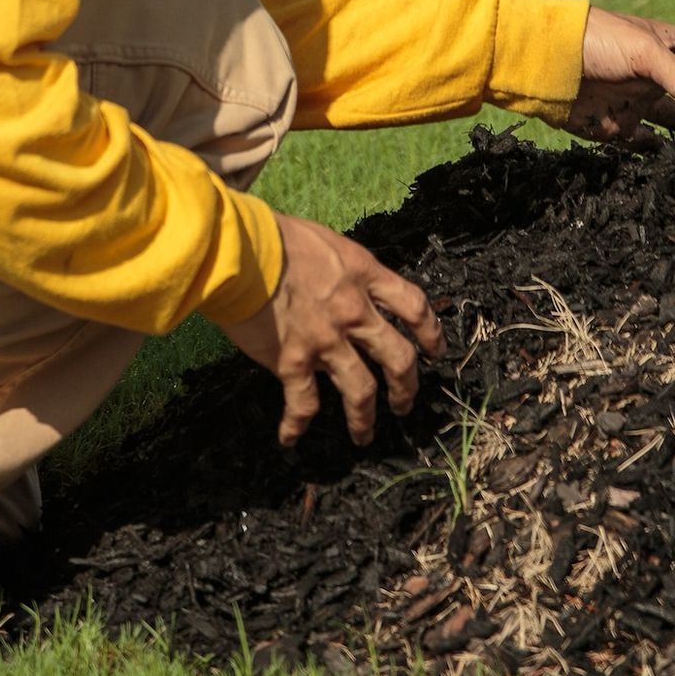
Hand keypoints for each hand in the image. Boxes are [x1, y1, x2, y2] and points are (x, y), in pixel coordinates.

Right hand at [215, 212, 445, 446]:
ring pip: (361, 390)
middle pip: (398, 357)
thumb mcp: (328, 244)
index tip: (435, 351)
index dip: (431, 332)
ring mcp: (326, 340)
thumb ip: (345, 271)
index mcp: (365, 276)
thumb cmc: (275, 237)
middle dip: (407, 386)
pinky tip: (290, 437)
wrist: (239, 250)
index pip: (413, 306)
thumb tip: (346, 288)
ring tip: (364, 435)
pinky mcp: (292, 360)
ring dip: (364, 418)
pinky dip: (296, 423)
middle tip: (405, 403)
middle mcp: (354, 311)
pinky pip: (302, 402)